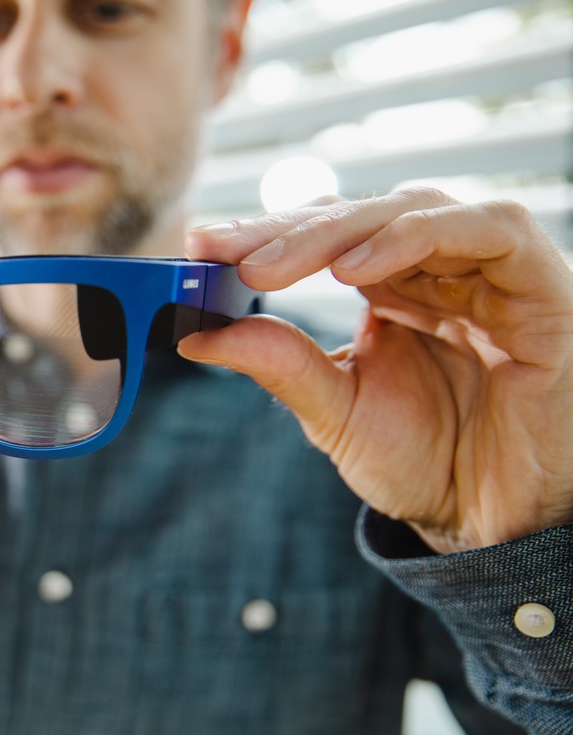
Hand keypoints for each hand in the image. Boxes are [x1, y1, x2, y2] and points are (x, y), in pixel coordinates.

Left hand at [180, 188, 572, 552]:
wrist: (495, 525)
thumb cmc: (425, 466)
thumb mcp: (336, 412)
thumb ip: (279, 365)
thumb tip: (196, 334)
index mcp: (392, 290)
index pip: (326, 237)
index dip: (264, 234)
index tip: (199, 247)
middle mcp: (440, 270)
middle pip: (360, 216)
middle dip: (284, 230)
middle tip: (220, 250)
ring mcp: (491, 273)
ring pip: (415, 209)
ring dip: (337, 230)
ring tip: (270, 264)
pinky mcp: (541, 287)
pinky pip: (491, 231)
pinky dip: (418, 235)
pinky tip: (356, 266)